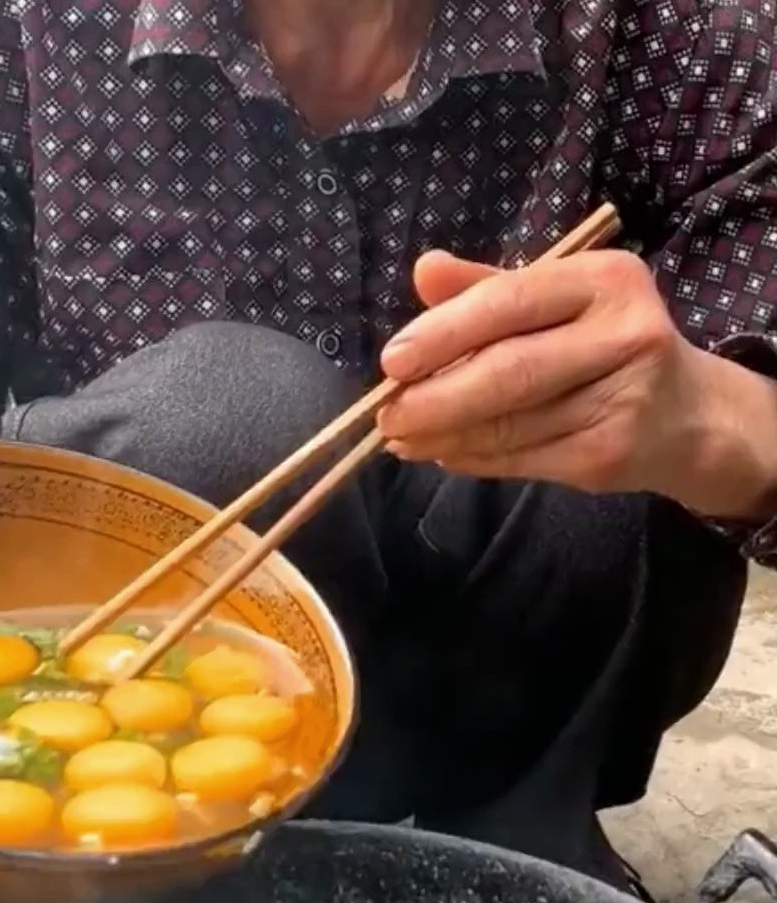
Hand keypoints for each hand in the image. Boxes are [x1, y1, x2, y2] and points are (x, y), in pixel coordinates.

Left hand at [379, 249, 776, 519]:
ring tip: (402, 438)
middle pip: (508, 371)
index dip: (444, 333)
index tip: (391, 362)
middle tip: (386, 415)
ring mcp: (622, 397)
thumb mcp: (556, 302)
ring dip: (444, 436)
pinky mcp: (610, 452)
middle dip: (435, 397)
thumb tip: (423, 270)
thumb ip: (488, 288)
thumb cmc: (605, 346)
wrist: (687, 414)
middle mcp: (623, 333)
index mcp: (604, 280)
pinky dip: (474, 459)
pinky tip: (445, 454)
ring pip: (509, 424)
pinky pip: (522, 459)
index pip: (508, 302)